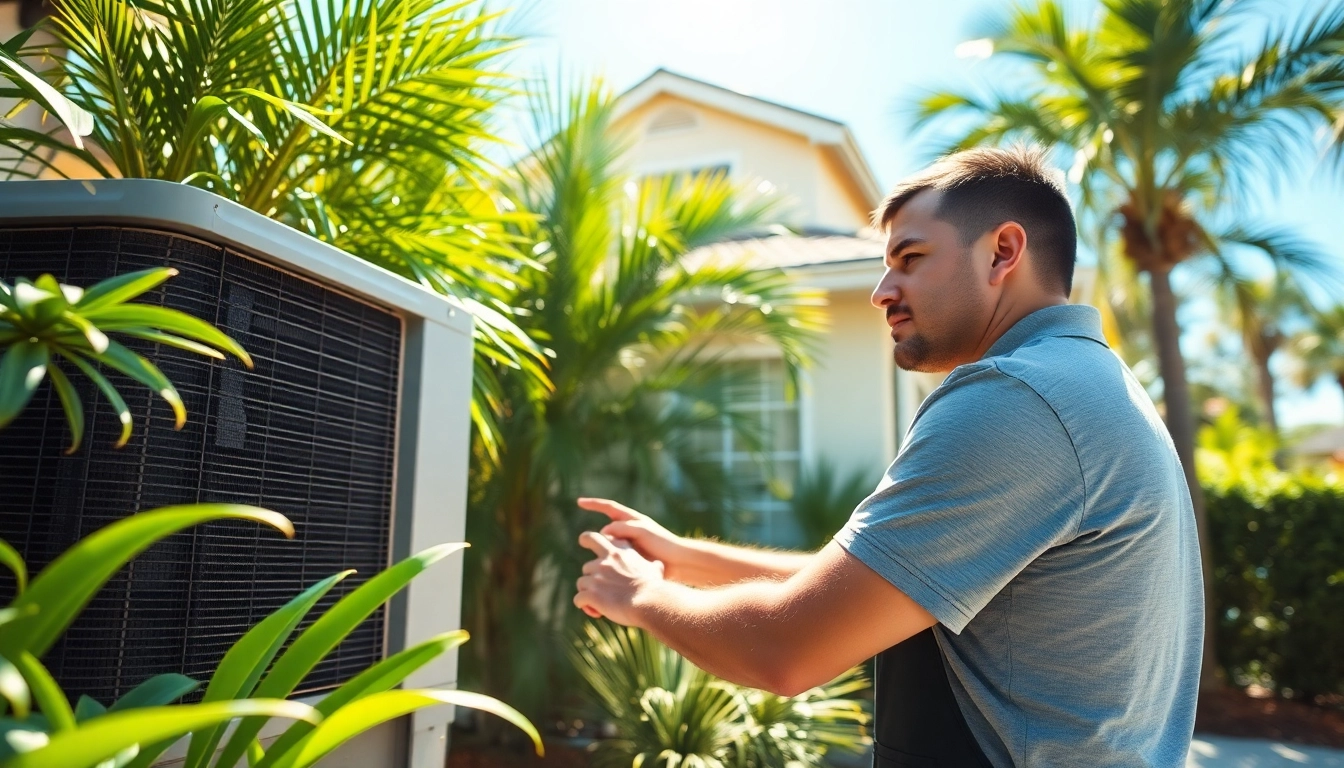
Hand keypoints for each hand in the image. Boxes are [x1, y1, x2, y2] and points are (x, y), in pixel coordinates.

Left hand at [574, 531, 665, 626]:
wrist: (649, 601)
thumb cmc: (654, 587)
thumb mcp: (654, 570)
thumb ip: (651, 565)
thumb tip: (659, 564)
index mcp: (618, 552)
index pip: (595, 538)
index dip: (588, 540)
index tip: (585, 542)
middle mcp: (604, 561)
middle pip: (586, 567)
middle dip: (590, 577)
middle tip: (596, 588)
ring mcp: (596, 577)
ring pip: (581, 583)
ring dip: (588, 593)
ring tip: (600, 604)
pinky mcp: (591, 594)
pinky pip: (578, 599)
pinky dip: (584, 605)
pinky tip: (596, 612)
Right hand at [577, 498, 692, 582]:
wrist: (678, 562)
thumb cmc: (662, 543)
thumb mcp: (642, 531)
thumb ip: (623, 528)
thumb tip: (603, 532)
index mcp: (632, 519)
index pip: (609, 507)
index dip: (593, 504)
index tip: (579, 502)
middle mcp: (629, 530)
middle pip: (606, 530)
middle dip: (597, 537)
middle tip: (589, 545)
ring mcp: (629, 544)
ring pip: (608, 545)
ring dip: (602, 552)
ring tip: (602, 561)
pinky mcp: (631, 558)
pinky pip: (614, 557)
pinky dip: (608, 561)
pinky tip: (604, 570)